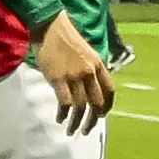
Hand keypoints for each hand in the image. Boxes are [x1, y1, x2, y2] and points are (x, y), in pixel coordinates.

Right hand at [33, 11, 113, 134]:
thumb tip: (90, 89)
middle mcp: (89, 72)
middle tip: (86, 130)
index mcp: (98, 64)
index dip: (107, 106)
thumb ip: (91, 69)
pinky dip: (63, 114)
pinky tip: (60, 119)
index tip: (101, 116)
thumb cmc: (65, 39)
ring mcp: (74, 76)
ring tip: (72, 131)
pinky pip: (65, 103)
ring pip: (80, 107)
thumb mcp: (86, 52)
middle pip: (96, 103)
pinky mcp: (59, 79)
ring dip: (76, 122)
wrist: (49, 26)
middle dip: (92, 120)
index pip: (109, 90)